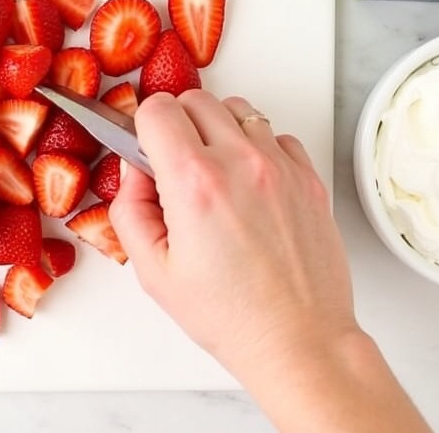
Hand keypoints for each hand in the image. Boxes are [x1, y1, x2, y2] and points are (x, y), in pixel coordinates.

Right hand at [109, 89, 431, 432]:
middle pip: (196, 99)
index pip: (157, 109)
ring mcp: (280, 166)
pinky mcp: (308, 177)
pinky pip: (277, 134)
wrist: (298, 340)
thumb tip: (134, 170)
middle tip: (177, 167)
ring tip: (217, 176)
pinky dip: (259, 149)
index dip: (144, 128)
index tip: (148, 151)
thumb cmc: (231, 316)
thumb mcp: (153, 272)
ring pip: (238, 110)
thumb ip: (130, 210)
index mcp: (194, 183)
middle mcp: (240, 163)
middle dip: (178, 125)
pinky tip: (251, 186)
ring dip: (220, 131)